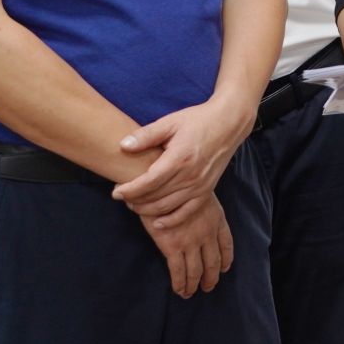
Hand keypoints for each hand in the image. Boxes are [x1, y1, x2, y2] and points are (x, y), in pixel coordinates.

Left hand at [113, 96, 254, 219]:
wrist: (228, 123)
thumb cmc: (197, 120)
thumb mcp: (170, 122)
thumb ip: (146, 135)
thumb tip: (123, 145)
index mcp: (179, 158)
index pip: (148, 182)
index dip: (129, 190)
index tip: (116, 192)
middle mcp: (190, 176)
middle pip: (155, 197)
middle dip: (134, 200)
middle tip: (121, 197)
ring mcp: (200, 186)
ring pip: (168, 207)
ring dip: (147, 210)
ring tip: (134, 205)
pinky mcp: (207, 191)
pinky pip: (187, 213)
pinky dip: (171, 221)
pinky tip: (158, 223)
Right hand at [143, 193, 234, 297]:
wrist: (159, 182)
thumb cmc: (176, 183)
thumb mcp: (199, 193)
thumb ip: (202, 209)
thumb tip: (199, 219)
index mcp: (216, 218)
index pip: (226, 244)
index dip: (226, 259)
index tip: (224, 268)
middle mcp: (207, 232)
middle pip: (213, 262)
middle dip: (211, 277)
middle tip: (208, 286)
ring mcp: (191, 241)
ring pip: (196, 271)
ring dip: (195, 284)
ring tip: (191, 292)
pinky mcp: (172, 247)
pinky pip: (179, 272)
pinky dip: (180, 284)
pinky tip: (179, 290)